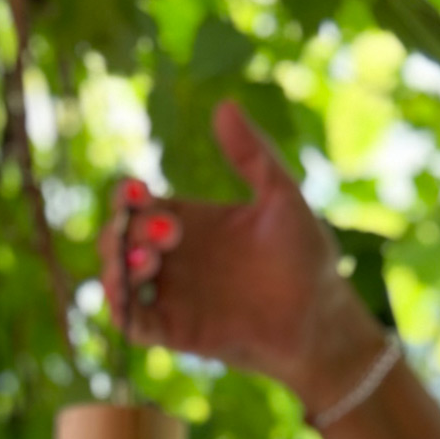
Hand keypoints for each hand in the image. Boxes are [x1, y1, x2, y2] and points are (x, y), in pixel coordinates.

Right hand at [99, 101, 386, 417]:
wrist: (322, 318)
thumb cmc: (307, 258)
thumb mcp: (281, 196)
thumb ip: (252, 154)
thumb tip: (224, 104)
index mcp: (188, 222)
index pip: (136, 205)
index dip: (126, 196)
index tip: (140, 190)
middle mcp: (174, 260)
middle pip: (118, 239)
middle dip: (126, 230)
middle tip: (170, 233)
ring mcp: (173, 297)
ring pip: (118, 281)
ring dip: (117, 267)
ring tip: (147, 260)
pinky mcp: (178, 333)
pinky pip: (133, 326)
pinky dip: (124, 312)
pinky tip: (133, 295)